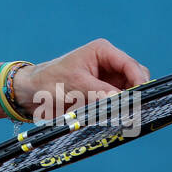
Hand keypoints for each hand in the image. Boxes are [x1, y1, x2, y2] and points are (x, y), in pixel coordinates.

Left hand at [13, 38, 149, 121]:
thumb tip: (124, 103)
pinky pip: (119, 103)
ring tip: (124, 117)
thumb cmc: (49, 82)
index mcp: (102, 51)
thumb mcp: (76, 86)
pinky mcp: (104, 94)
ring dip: (128, 104)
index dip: (139, 82)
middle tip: (134, 111)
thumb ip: (102, 93)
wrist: (31, 94)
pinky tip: (116, 119)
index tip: (141, 100)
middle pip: (135, 78)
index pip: (130, 65)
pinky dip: (120, 111)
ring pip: (130, 92)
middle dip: (136, 93)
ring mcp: (107, 79)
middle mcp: (108, 63)